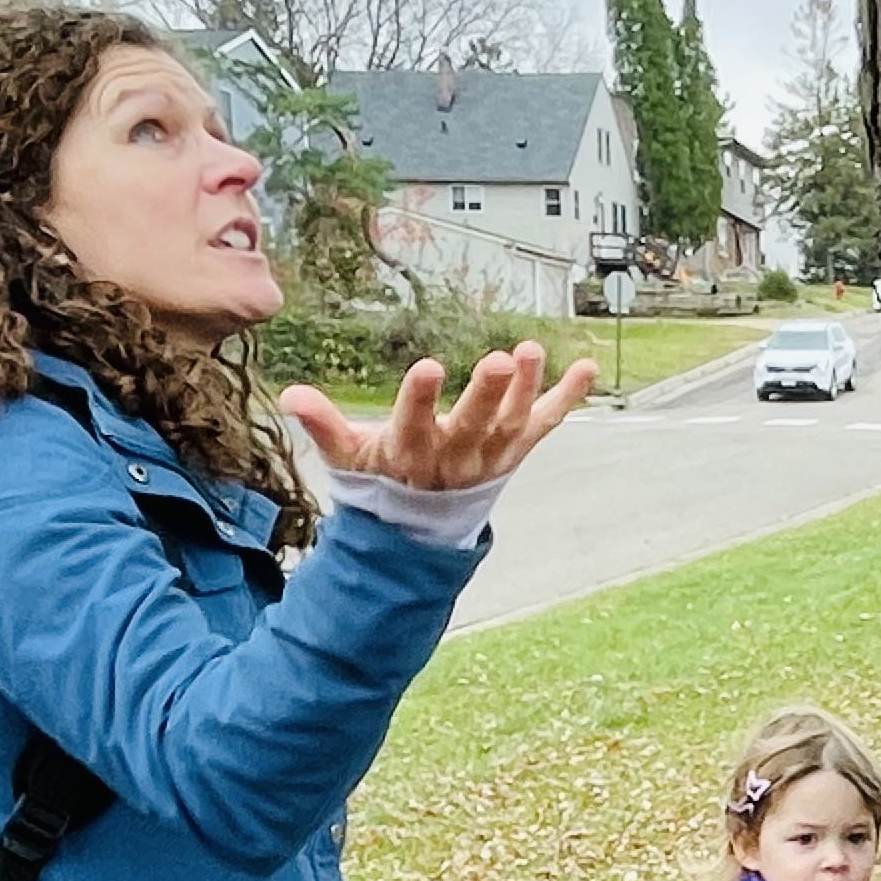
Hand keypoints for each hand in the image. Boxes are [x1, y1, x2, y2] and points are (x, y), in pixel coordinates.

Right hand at [279, 342, 595, 489]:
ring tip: (533, 350)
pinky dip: (568, 399)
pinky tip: (589, 368)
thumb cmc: (384, 481)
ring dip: (528, 389)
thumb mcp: (350, 460)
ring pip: (513, 423)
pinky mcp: (515, 451)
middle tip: (501, 359)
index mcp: (412, 455)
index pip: (414, 427)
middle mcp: (456, 457)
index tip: (426, 368)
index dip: (420, 401)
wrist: (424, 529)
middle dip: (487, 394)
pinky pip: (545, 425)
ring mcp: (491, 456)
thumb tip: (291, 396)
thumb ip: (324, 427)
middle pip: (474, 425)